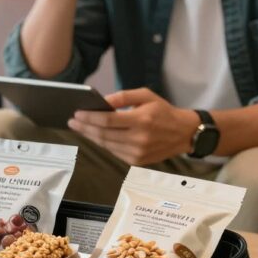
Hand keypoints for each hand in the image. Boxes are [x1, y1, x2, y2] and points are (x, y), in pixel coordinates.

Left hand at [68, 88, 200, 165]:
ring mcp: (138, 153)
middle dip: (84, 128)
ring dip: (90, 136)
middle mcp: (139, 139)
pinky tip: (95, 136)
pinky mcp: (137, 161)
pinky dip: (103, 143)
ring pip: (106, 145)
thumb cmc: (163, 111)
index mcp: (142, 120)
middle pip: (103, 135)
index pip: (107, 121)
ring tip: (80, 128)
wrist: (184, 133)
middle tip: (72, 121)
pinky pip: (114, 152)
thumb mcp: (146, 96)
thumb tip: (102, 102)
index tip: (76, 114)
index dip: (89, 118)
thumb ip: (123, 97)